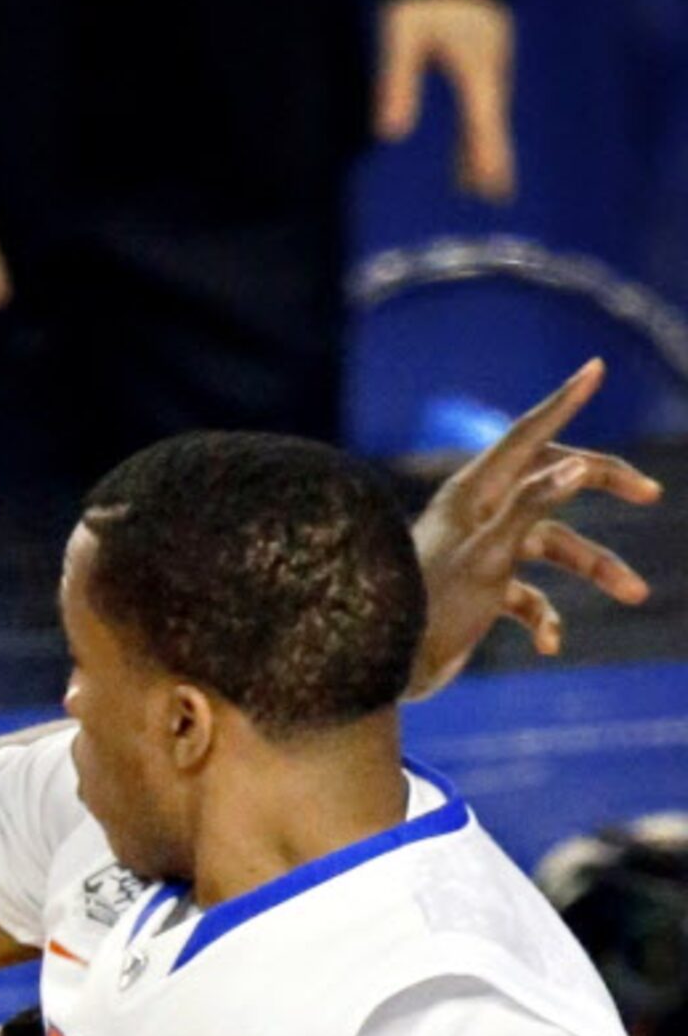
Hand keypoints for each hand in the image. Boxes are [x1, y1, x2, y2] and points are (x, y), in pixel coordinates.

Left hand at [377, 0, 514, 202]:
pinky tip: (465, 154)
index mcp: (476, 66)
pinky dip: (476, 132)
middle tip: (495, 204)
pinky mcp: (483, 63)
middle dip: (492, 162)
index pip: (484, 121)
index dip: (488, 156)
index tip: (493, 188)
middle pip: (492, 124)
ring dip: (482, 151)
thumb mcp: (401, 36)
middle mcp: (491, 69)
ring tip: (476, 192)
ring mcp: (491, 65)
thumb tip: (389, 134)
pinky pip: (481, 107)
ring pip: (488, 117)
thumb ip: (397, 82)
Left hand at [407, 359, 658, 697]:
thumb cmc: (431, 605)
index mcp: (474, 492)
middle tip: (650, 494)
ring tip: (635, 593)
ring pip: (554, 545)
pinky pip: (529, 595)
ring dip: (595, 568)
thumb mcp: (489, 555)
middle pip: (554, 481)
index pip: (528, 434)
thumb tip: (579, 464)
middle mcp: (479, 512)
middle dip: (603, 486)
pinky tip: (549, 645)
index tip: (595, 367)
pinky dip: (545, 617)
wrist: (384, 667)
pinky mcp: (482, 588)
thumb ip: (531, 507)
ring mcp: (483, 549)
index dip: (564, 400)